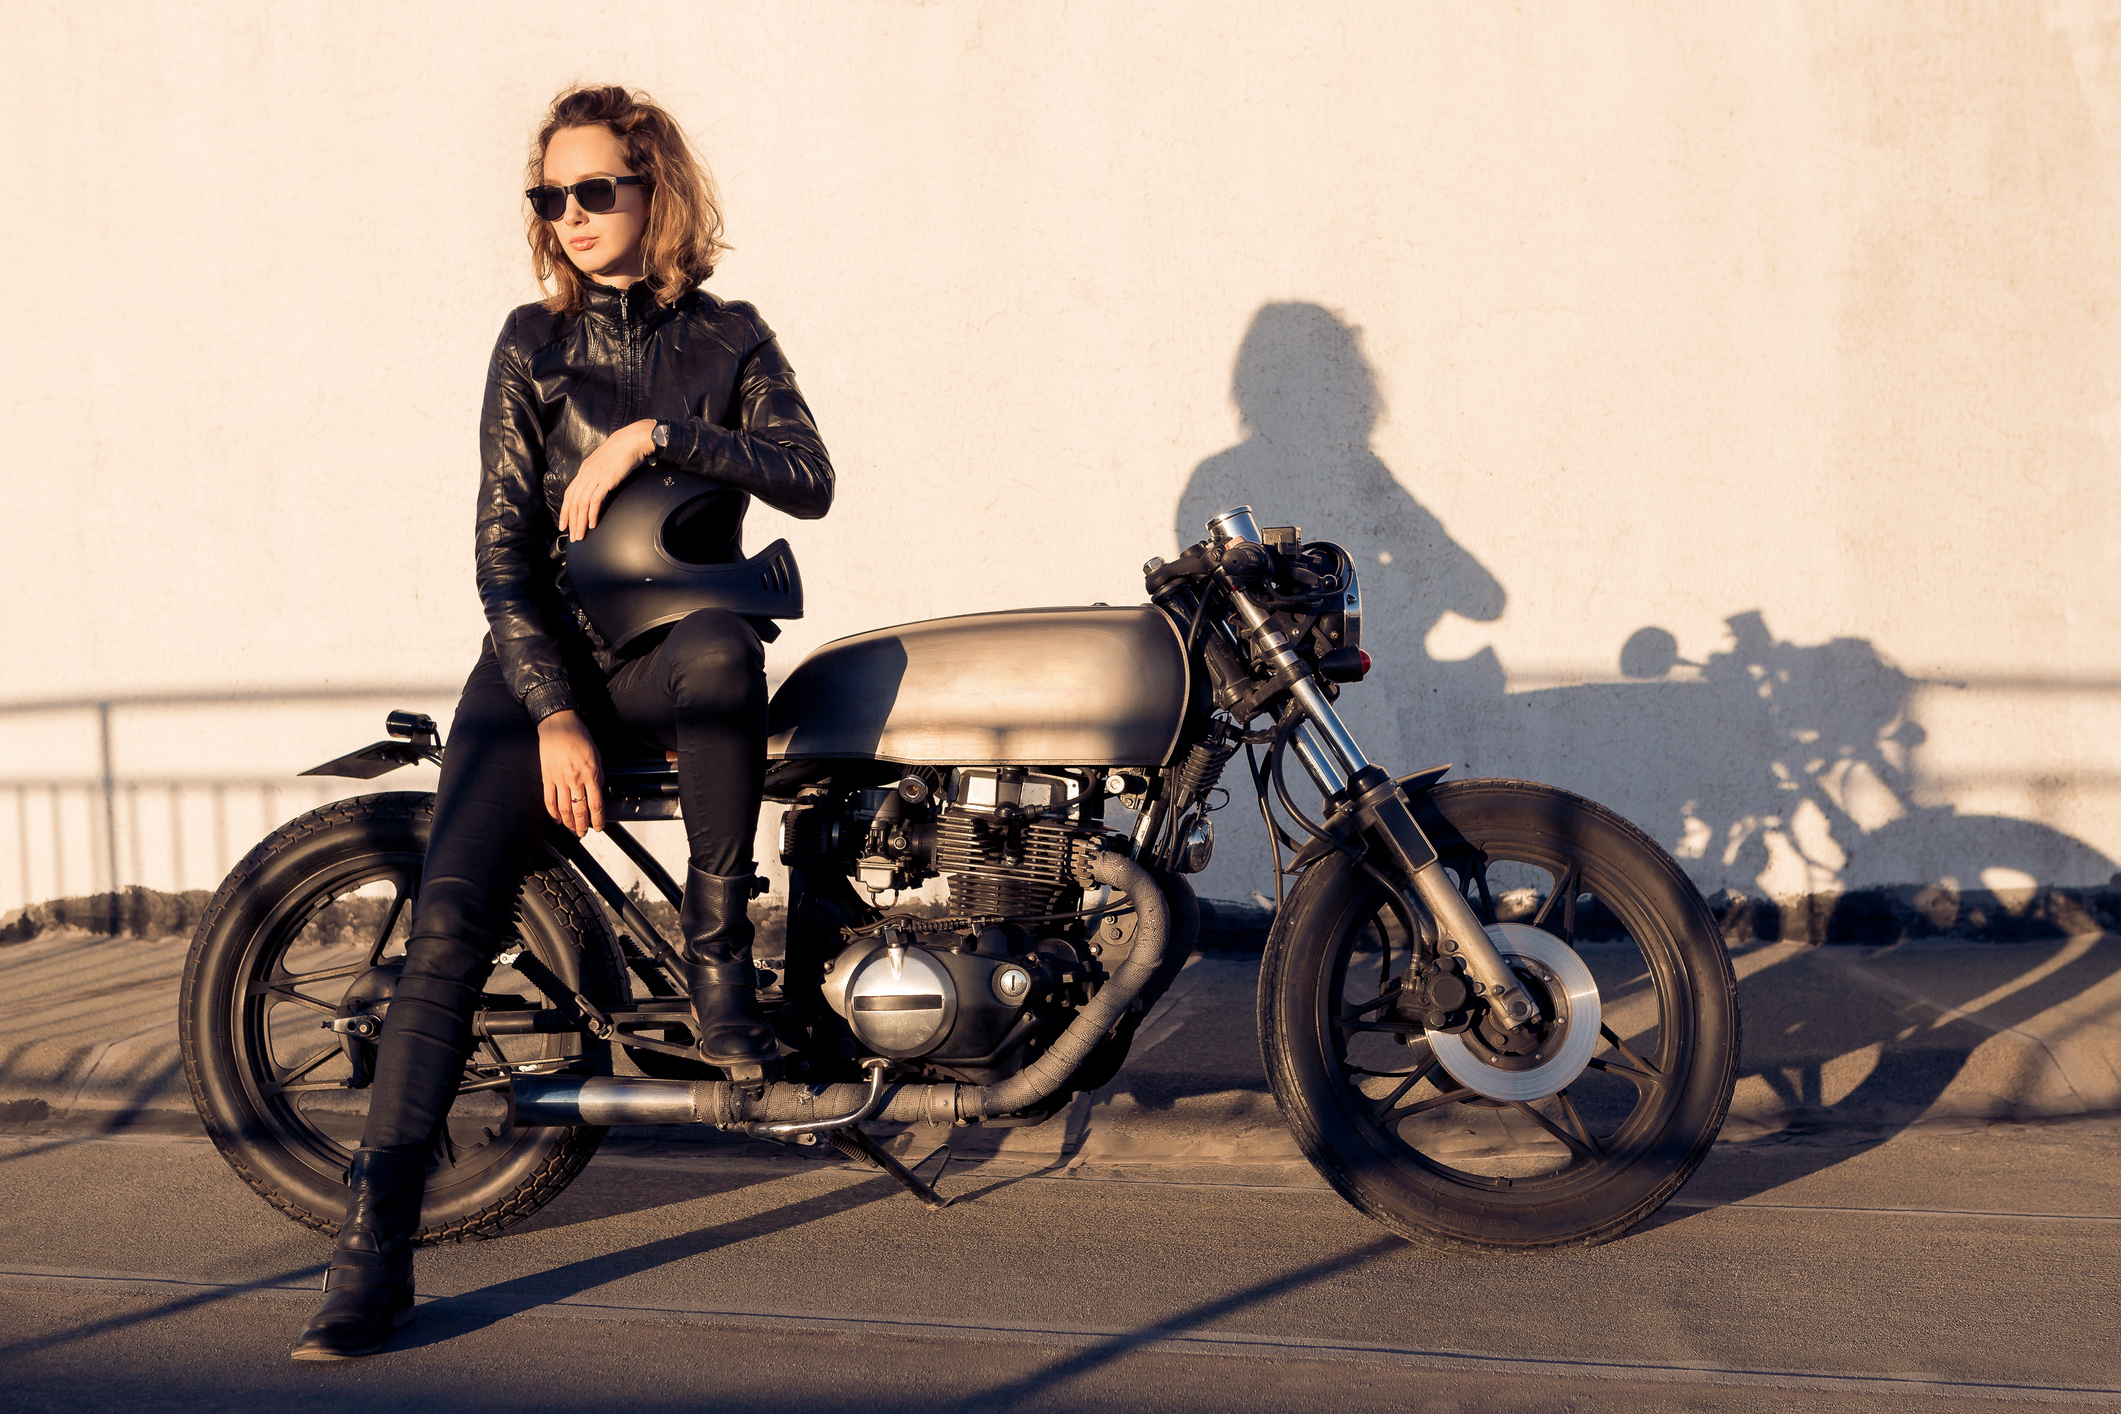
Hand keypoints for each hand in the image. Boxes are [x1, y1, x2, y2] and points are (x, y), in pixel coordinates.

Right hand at [537, 710, 603, 834]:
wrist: (558, 725)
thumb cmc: (579, 737)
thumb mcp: (596, 755)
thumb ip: (598, 775)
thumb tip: (598, 791)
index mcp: (591, 773)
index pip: (596, 804)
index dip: (598, 819)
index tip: (599, 827)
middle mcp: (575, 779)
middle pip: (580, 810)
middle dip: (583, 825)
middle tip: (584, 833)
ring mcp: (560, 779)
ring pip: (564, 809)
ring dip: (569, 823)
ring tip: (572, 830)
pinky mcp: (547, 777)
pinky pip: (549, 800)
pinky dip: (553, 813)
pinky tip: (557, 820)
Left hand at [561, 419, 657, 541]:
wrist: (630, 441)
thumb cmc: (621, 451)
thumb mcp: (604, 463)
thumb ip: (597, 474)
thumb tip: (597, 486)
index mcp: (584, 470)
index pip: (569, 494)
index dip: (565, 510)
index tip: (564, 524)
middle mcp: (586, 474)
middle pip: (573, 502)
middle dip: (571, 521)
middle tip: (573, 536)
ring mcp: (595, 477)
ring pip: (581, 504)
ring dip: (580, 522)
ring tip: (580, 535)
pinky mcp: (606, 481)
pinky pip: (595, 501)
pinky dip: (592, 514)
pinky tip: (592, 524)